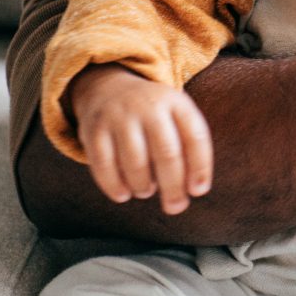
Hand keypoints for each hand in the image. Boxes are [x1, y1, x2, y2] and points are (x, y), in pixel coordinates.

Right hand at [69, 65, 212, 214]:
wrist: (108, 88)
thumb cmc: (153, 116)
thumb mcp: (176, 117)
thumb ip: (190, 148)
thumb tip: (195, 189)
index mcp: (176, 103)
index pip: (195, 136)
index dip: (200, 167)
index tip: (198, 191)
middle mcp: (148, 106)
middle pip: (166, 152)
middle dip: (173, 187)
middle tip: (175, 207)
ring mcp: (119, 116)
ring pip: (135, 162)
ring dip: (143, 186)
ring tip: (146, 191)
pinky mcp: (94, 129)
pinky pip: (104, 164)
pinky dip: (114, 185)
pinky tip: (123, 194)